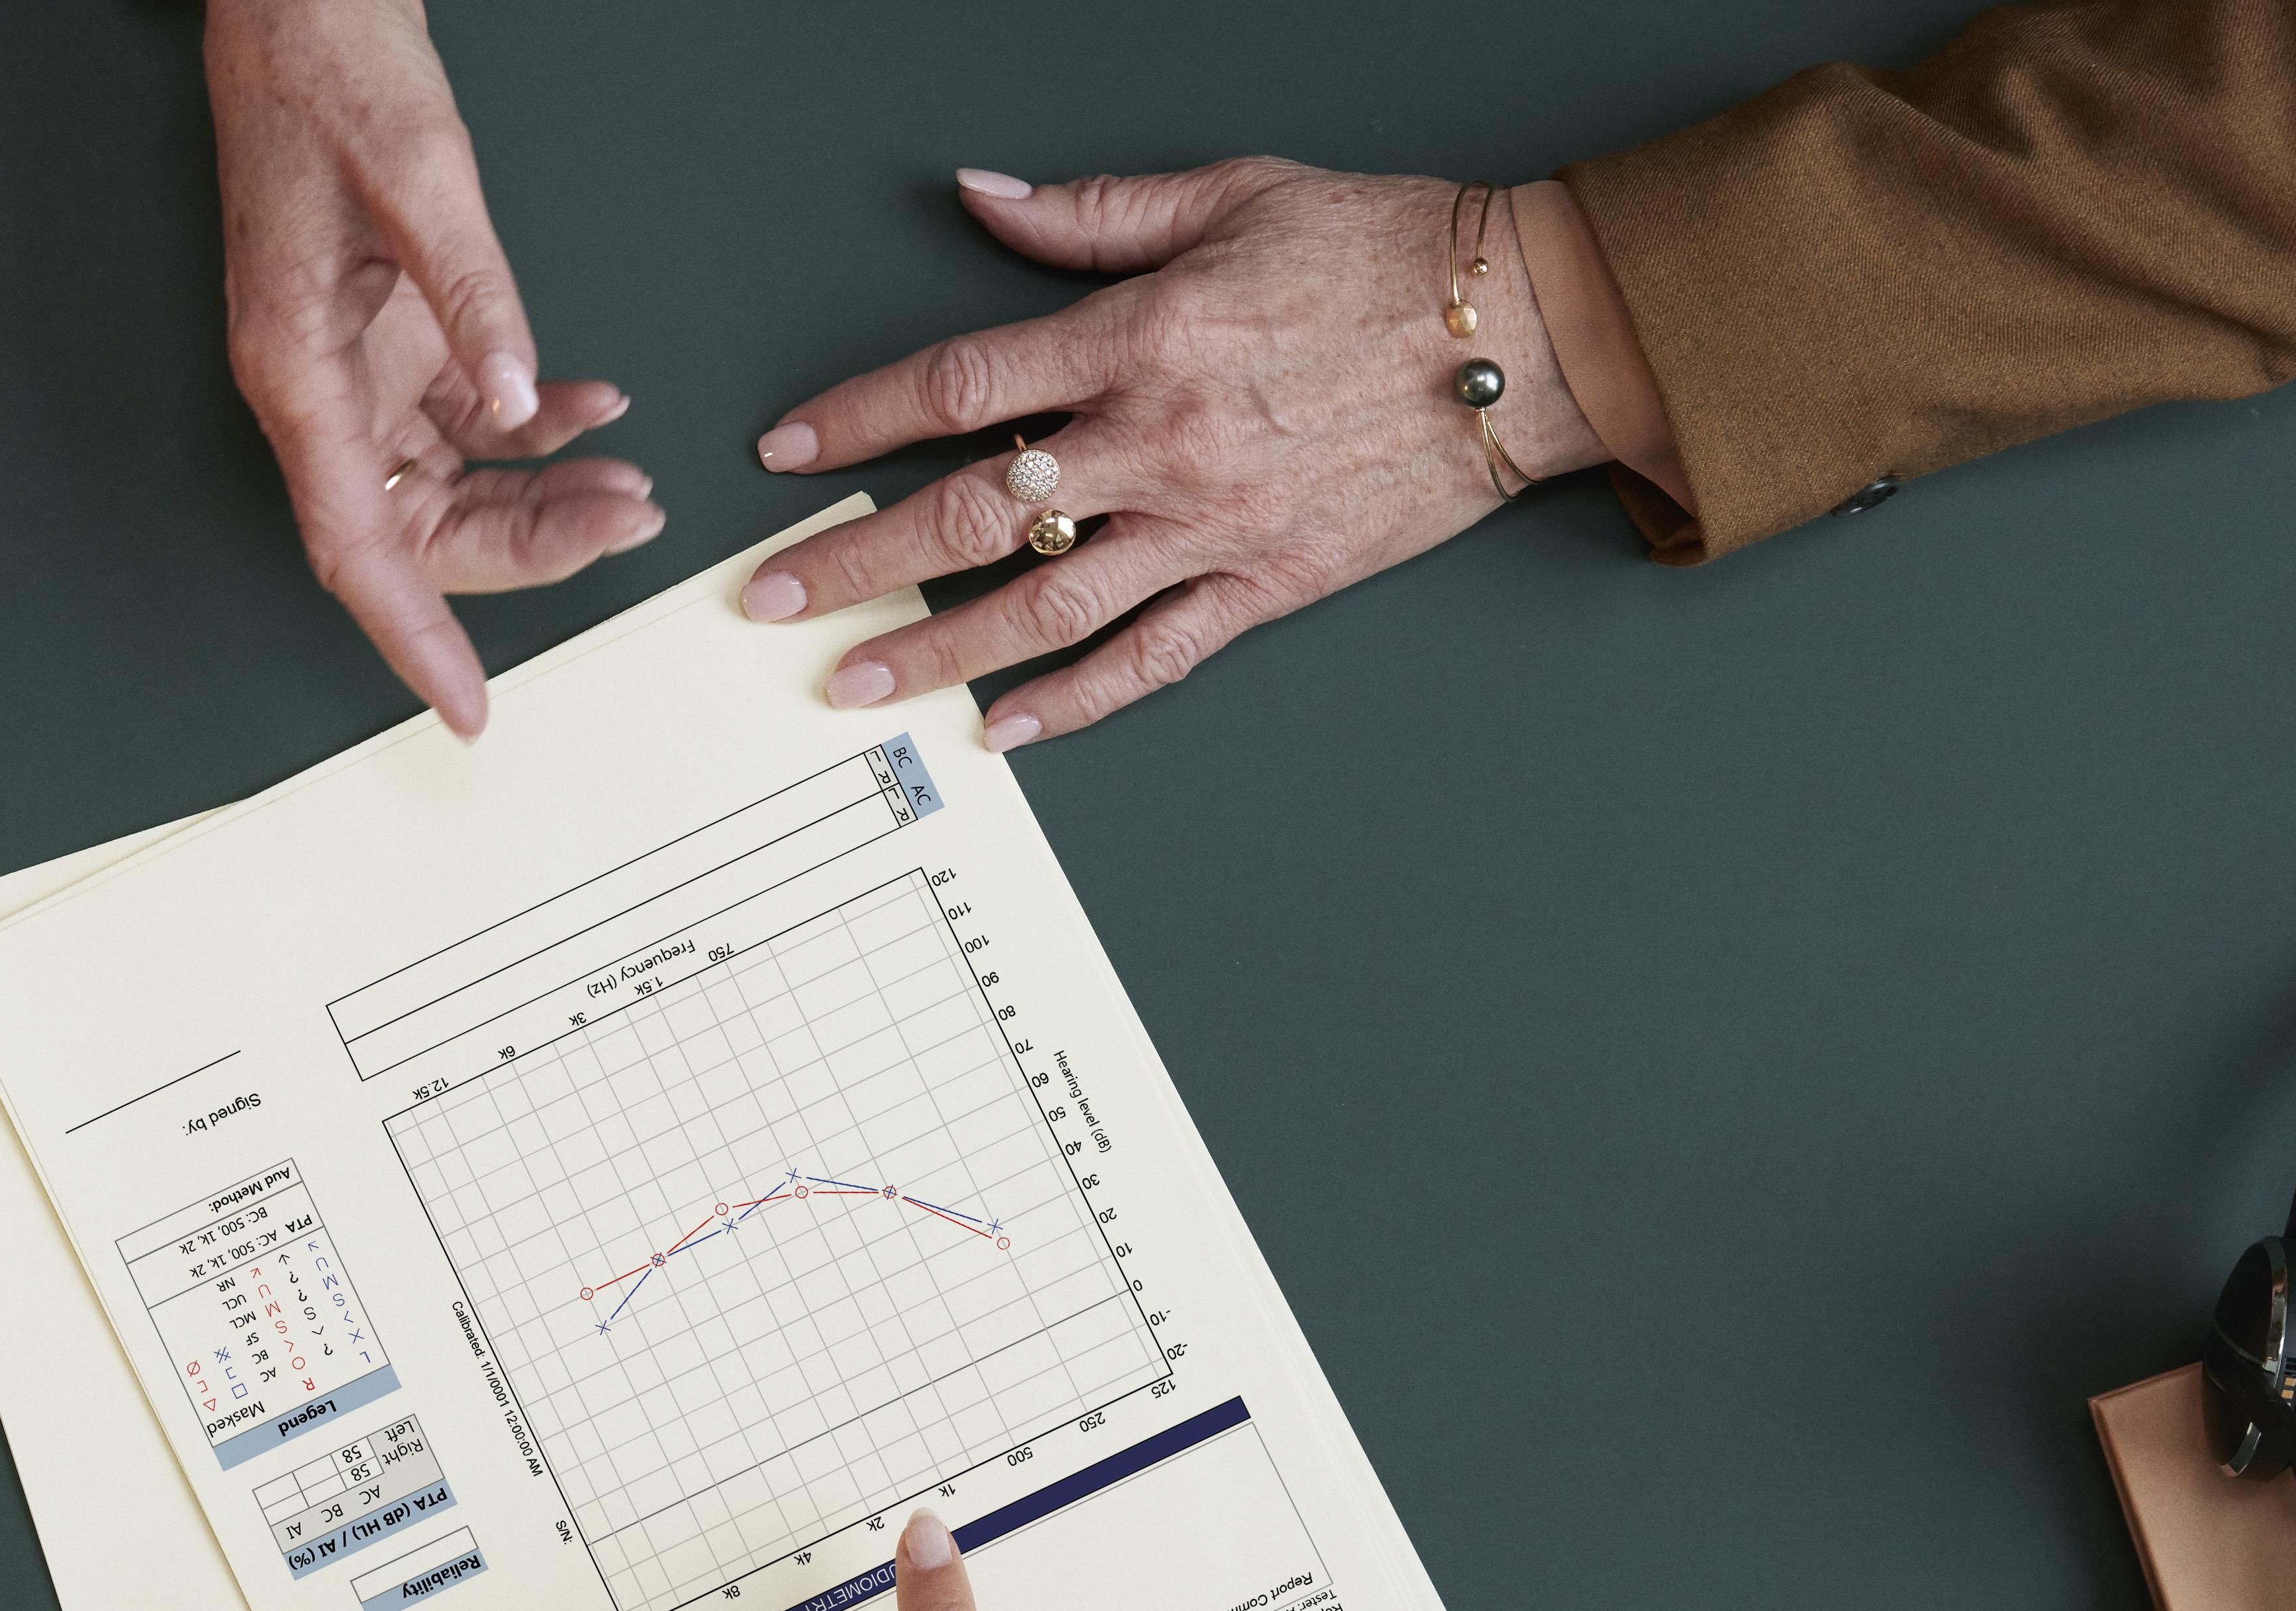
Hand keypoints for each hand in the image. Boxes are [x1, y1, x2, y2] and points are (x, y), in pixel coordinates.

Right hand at [207, 0, 660, 736]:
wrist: (301, 0)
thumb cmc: (332, 73)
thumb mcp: (419, 179)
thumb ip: (474, 299)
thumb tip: (524, 404)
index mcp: (297, 369)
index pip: (358, 546)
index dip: (415, 638)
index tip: (468, 709)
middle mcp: (316, 385)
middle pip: (416, 528)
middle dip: (524, 549)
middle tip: (629, 529)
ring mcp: (351, 363)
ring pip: (446, 483)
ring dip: (540, 498)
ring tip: (633, 489)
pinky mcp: (386, 332)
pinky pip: (461, 417)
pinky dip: (534, 429)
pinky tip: (597, 413)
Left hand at [748, 162, 1604, 745]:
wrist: (1524, 331)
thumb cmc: (1386, 253)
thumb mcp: (1232, 194)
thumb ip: (1092, 215)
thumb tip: (979, 197)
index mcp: (1142, 337)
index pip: (960, 385)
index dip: (858, 417)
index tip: (787, 451)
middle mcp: (1162, 441)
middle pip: (973, 512)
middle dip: (857, 555)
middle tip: (771, 595)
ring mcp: (1213, 525)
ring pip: (1043, 605)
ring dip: (935, 647)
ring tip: (853, 679)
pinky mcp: (1268, 584)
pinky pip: (1152, 659)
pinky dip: (1073, 703)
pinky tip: (1003, 730)